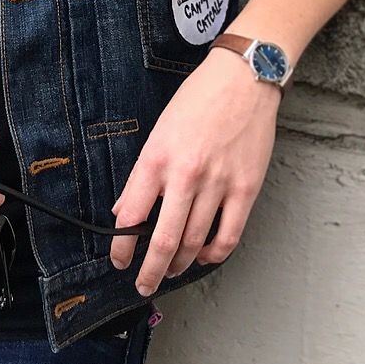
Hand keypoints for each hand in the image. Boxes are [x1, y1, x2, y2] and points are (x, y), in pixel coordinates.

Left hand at [109, 49, 279, 294]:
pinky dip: (215, 254)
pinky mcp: (246, 189)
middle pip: (164, 241)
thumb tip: (124, 210)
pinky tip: (205, 257)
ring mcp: (218, 184)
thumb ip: (142, 175)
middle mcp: (185, 175)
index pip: (131, 216)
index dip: (121, 247)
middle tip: (143, 284)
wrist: (243, 79)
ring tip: (172, 270)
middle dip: (149, 271)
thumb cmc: (198, 100)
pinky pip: (228, 235)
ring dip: (180, 265)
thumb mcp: (158, 132)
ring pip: (195, 243)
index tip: (118, 261)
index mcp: (157, 159)